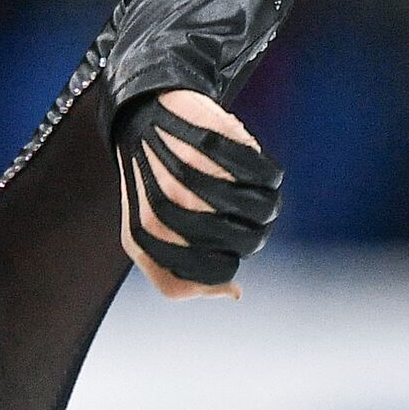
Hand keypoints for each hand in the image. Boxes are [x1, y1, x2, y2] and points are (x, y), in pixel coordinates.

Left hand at [114, 89, 282, 299]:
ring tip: (242, 192)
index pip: (217, 270)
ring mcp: (194, 173)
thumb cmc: (147, 187)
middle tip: (236, 218)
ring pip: (262, 211)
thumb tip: (235, 292)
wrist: (143, 117)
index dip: (229, 263)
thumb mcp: (142, 240)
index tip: (219, 245)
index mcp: (150, 234)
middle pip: (247, 242)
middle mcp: (169, 205)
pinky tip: (246, 170)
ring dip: (262, 206)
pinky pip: (266, 175)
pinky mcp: (219, 141)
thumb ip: (174, 281)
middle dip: (250, 235)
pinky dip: (265, 175)